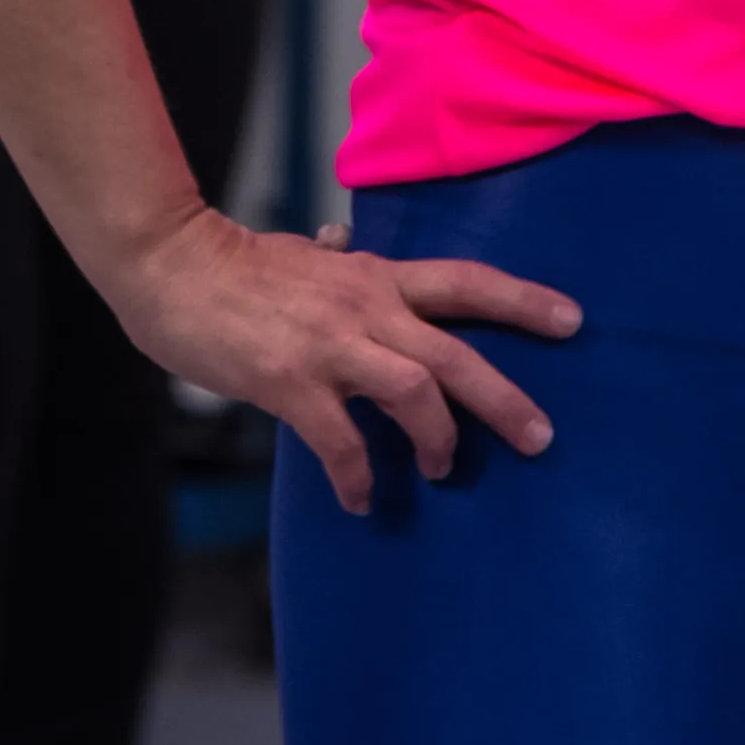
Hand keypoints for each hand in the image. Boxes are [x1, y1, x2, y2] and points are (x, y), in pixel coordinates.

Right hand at [94, 203, 577, 515]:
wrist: (172, 265)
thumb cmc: (233, 263)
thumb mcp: (300, 254)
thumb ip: (334, 260)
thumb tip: (343, 243)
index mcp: (374, 277)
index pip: (465, 281)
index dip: (522, 300)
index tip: (572, 320)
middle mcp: (365, 307)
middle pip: (457, 353)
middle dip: (506, 399)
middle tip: (542, 438)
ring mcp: (330, 345)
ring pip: (416, 393)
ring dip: (439, 440)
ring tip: (442, 471)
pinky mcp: (290, 381)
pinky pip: (342, 441)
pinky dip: (359, 477)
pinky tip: (360, 501)